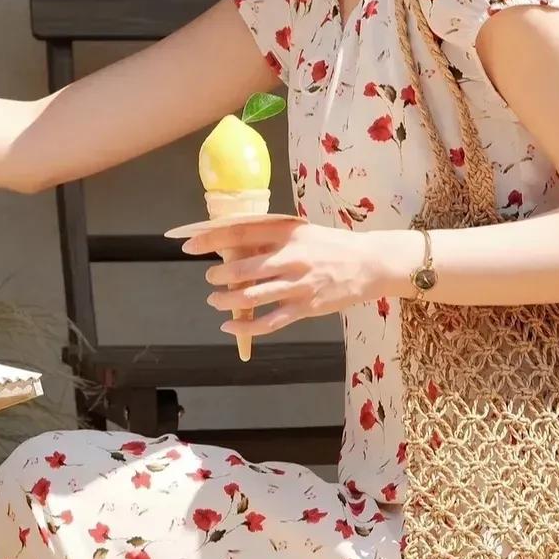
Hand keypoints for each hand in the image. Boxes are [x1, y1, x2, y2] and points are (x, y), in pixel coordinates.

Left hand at [184, 216, 410, 338]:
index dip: (210, 239)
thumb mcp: (301, 231)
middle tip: (210, 278)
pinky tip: (230, 326)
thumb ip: (271, 237)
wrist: (369, 264)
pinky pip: (270, 321)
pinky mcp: (306, 307)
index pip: (240, 233)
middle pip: (242, 269)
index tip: (189, 245)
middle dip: (218, 276)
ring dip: (226, 301)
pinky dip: (246, 327)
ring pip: (252, 297)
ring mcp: (298, 285)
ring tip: (215, 301)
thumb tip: (232, 244)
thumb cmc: (330, 245)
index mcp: (287, 233)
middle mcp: (291, 258)